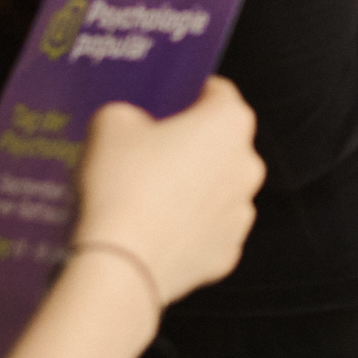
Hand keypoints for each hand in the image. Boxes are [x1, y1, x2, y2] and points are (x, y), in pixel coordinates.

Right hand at [71, 77, 263, 308]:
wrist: (120, 265)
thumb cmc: (122, 187)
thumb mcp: (110, 123)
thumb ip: (128, 112)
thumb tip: (129, 124)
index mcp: (229, 123)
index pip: (218, 93)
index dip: (189, 94)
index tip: (169, 102)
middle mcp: (247, 165)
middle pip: (221, 145)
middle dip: (189, 146)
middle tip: (147, 153)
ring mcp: (241, 214)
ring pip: (216, 190)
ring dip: (191, 190)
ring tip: (144, 197)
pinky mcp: (226, 254)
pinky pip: (207, 231)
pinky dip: (186, 230)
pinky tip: (152, 232)